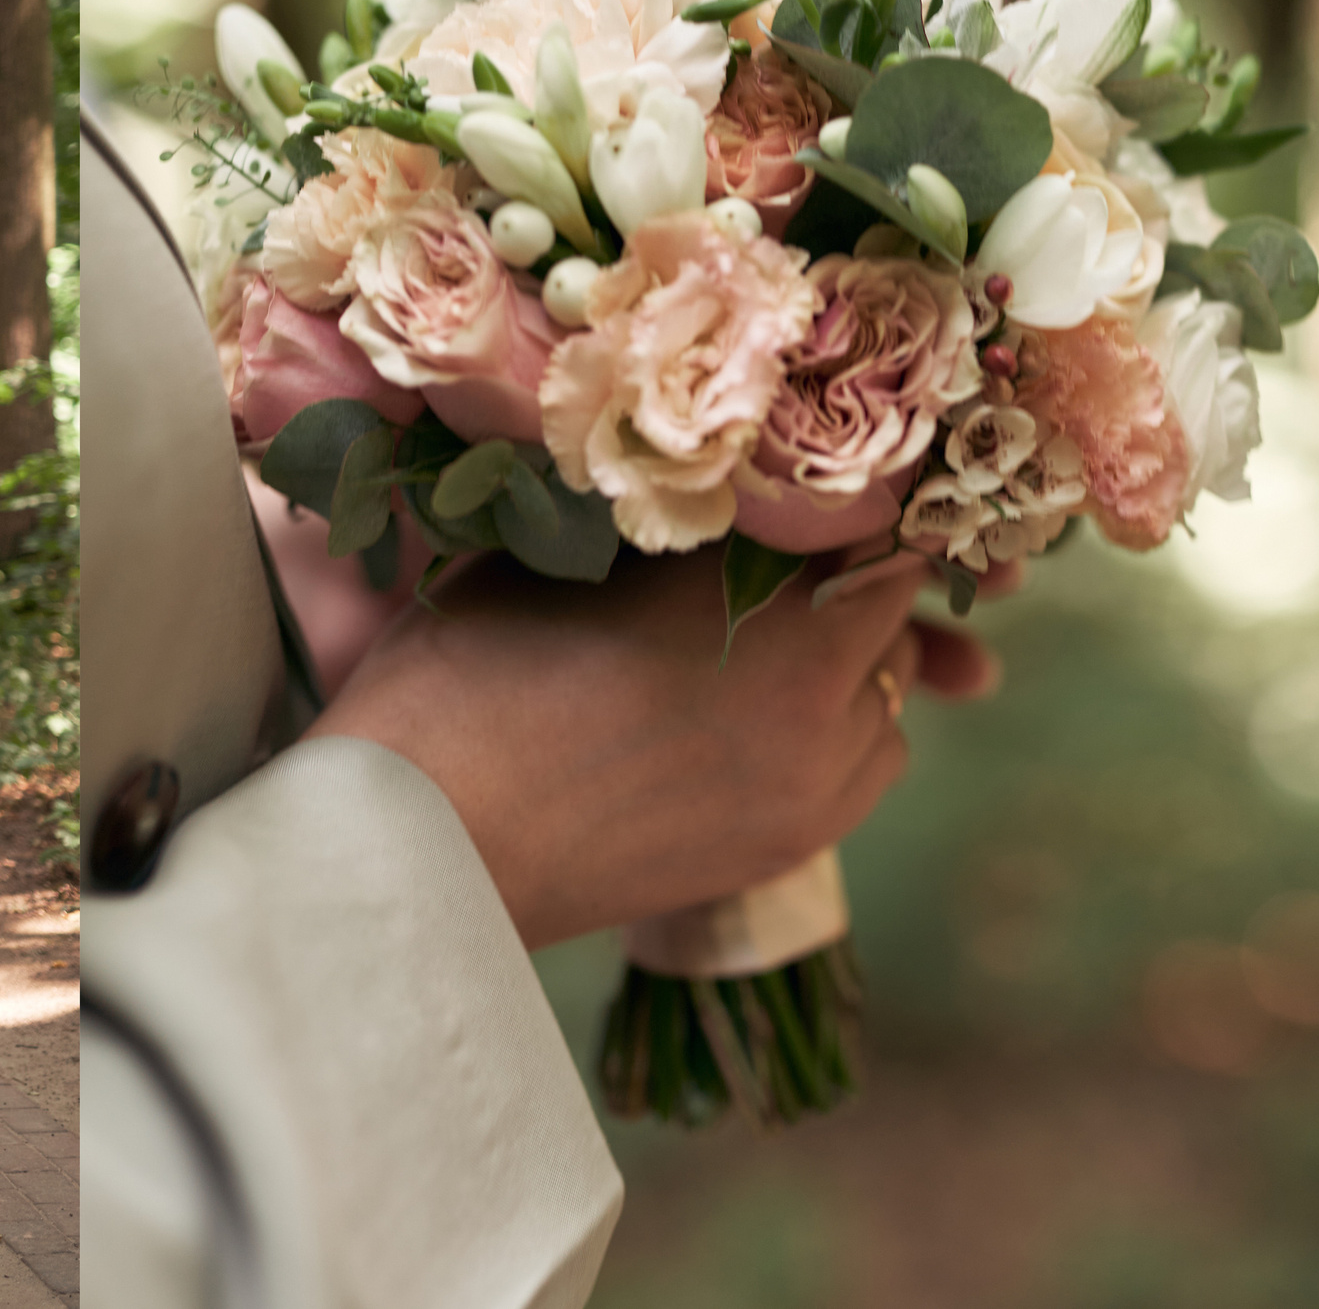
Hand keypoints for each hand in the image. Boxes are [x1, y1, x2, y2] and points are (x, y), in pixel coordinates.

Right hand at [309, 544, 995, 950]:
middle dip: (843, 567)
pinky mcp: (793, 840)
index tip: (798, 477)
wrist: (426, 837)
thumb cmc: (463, 675)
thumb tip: (738, 479)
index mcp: (757, 582)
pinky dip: (839, 728)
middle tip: (773, 551)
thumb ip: (677, 518)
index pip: (863, 508)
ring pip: (892, 682)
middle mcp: (817, 677)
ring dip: (849, 650)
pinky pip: (870, 760)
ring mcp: (816, 774)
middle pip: (891, 595)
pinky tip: (759, 714)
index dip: (833, 487)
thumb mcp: (561, 552)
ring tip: (759, 638)